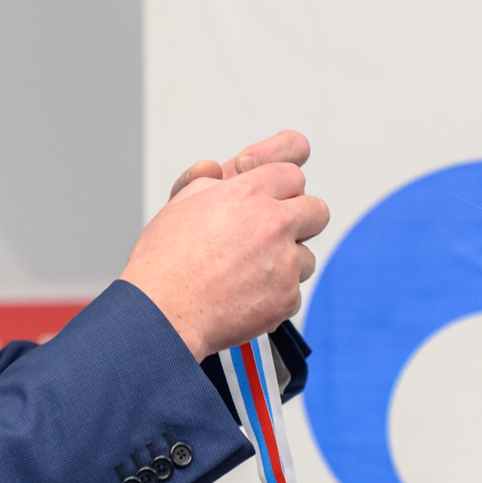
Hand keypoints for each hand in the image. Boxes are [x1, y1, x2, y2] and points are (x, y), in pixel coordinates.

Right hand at [126, 131, 326, 357]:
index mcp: (249, 194)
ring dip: (287, 263)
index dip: (282, 190)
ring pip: (307, 257)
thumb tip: (216, 170)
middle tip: (278, 235)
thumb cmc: (165, 261)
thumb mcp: (180, 203)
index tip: (275, 202)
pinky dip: (276, 297)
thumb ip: (208, 182)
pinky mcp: (287, 297)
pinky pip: (294, 292)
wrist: (164, 312)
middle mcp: (273, 224)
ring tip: (250, 273)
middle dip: (301, 220)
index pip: (292, 175)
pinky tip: (247, 297)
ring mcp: (284, 262)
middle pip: (317, 211)